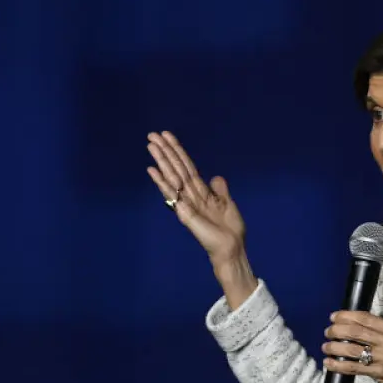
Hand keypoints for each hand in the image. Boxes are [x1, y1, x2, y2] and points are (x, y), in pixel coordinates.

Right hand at [146, 130, 245, 266]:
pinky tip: (152, 170)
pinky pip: (171, 195)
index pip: (187, 166)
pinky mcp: (184, 214)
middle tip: (152, 134)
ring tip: (150, 145)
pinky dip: (161, 182)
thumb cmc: (229, 230)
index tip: (167, 135)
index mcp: (201, 191)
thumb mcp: (227, 204)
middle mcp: (190, 195)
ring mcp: (186, 203)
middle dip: (165, 151)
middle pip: (176, 168)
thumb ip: (219, 190)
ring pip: (172, 176)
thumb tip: (215, 177)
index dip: (178, 150)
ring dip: (161, 160)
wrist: (231, 248)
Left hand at [322, 311, 382, 382]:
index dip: (346, 316)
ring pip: (352, 348)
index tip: (334, 317)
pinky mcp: (380, 372)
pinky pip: (354, 367)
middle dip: (337, 330)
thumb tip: (358, 328)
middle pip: (355, 331)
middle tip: (328, 332)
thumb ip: (382, 334)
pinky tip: (330, 363)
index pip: (365, 318)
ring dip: (334, 347)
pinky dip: (339, 364)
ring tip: (326, 347)